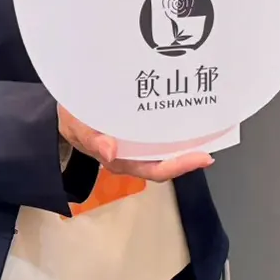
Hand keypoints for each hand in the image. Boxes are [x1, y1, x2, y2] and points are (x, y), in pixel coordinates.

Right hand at [58, 106, 212, 181]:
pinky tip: (186, 109)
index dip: (181, 166)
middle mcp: (134, 155)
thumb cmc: (71, 120)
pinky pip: (160, 131)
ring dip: (186, 138)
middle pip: (167, 160)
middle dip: (191, 153)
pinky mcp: (138, 130)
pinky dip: (175, 124)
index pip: (156, 169)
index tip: (204, 157)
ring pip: (166, 147)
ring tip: (207, 124)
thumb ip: (92, 139)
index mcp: (121, 160)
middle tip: (214, 137)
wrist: (65, 111)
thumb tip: (110, 152)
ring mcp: (137, 144)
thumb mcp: (76, 126)